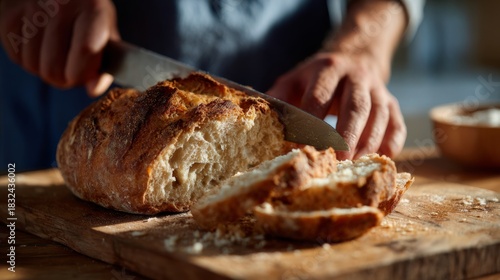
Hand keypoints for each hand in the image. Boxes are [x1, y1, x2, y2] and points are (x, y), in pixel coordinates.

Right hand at [0, 0, 118, 96]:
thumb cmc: (86, 17)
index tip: (84, 75)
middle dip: (63, 78)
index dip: (82, 74)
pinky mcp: (8, 15)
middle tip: (69, 66)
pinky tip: (40, 44)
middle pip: (54, 68)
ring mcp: (31, 8)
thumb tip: (93, 90)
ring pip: (34, 67)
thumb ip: (105, 64)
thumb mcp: (105, 34)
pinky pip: (18, 58)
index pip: (86, 50)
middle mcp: (60, 5)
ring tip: (55, 51)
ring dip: (45, 68)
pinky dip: (29, 59)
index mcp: (92, 8)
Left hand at [267, 51, 405, 159]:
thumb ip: (278, 100)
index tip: (302, 148)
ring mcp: (378, 89)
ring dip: (368, 143)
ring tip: (353, 166)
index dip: (311, 123)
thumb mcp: (294, 80)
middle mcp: (356, 76)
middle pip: (355, 106)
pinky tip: (379, 160)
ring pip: (380, 116)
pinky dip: (391, 144)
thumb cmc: (316, 78)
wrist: (355, 59)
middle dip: (345, 135)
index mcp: (327, 68)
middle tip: (336, 160)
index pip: (319, 96)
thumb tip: (257, 127)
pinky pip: (397, 125)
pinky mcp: (393, 103)